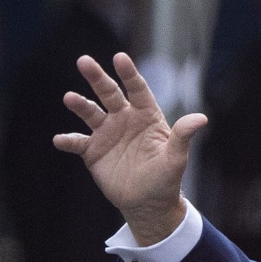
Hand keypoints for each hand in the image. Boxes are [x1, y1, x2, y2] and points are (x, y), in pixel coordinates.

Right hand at [53, 52, 208, 245]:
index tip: (120, 58)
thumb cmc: (165, 179)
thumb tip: (201, 118)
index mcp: (145, 115)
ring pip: (90, 113)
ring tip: (69, 98)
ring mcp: (106, 134)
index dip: (129, 74)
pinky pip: (78, 143)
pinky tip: (59, 140)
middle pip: (109, 93)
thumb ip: (183, 136)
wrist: (147, 203)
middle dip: (97, 77)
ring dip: (80, 105)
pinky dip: (68, 140)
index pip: (137, 89)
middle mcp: (124, 119)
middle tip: (84, 61)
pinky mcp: (93, 152)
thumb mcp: (175, 159)